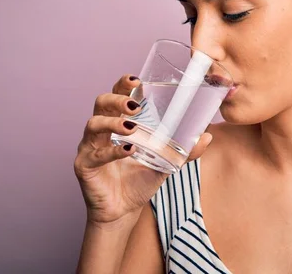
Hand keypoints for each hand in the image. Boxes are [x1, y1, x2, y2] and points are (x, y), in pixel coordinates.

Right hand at [74, 74, 212, 226]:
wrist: (123, 211)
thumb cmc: (140, 180)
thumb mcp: (167, 162)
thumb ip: (185, 150)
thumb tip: (207, 136)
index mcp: (119, 122)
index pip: (117, 95)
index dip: (123, 84)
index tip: (136, 79)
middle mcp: (102, 130)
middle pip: (101, 103)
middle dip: (117, 99)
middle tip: (135, 105)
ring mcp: (90, 147)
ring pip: (94, 124)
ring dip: (113, 122)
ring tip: (132, 126)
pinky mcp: (84, 166)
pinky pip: (96, 154)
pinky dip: (113, 151)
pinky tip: (129, 150)